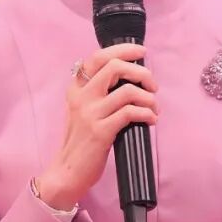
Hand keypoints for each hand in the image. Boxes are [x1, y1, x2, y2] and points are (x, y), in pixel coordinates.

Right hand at [36, 44, 158, 209]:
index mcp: (77, 89)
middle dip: (141, 72)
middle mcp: (81, 97)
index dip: (123, 50)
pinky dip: (147, 114)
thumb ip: (99, 93)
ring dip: (148, 98)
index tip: (141, 52)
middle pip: (115, 67)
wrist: (68, 172)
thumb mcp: (83, 111)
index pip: (98, 57)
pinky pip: (130, 113)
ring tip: (154, 108)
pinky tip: (151, 120)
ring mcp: (90, 114)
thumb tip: (131, 77)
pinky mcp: (100, 131)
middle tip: (152, 85)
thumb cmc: (82, 141)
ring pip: (127, 91)